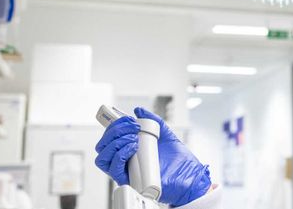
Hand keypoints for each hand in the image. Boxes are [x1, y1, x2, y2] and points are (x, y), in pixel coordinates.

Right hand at [94, 108, 211, 206]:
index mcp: (128, 150)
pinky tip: (133, 147)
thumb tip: (139, 110)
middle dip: (115, 131)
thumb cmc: (178, 160)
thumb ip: (153, 120)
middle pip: (103, 146)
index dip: (112, 125)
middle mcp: (123, 161)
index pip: (109, 138)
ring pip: (104, 157)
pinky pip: (114, 169)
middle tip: (133, 127)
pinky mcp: (129, 181)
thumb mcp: (166, 134)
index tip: (126, 118)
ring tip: (134, 138)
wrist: (189, 175)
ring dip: (116, 142)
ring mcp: (125, 171)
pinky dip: (120, 154)